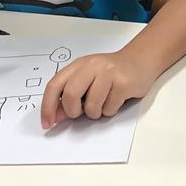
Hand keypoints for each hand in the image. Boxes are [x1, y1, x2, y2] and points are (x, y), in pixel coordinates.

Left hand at [40, 50, 155, 128]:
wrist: (139, 61)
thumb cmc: (110, 74)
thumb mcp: (87, 81)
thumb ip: (69, 97)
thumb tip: (55, 117)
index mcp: (78, 65)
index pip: (54, 85)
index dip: (47, 106)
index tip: (46, 123)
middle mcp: (92, 66)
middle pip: (71, 94)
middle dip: (73, 111)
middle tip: (80, 113)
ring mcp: (109, 73)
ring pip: (91, 106)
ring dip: (95, 113)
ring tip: (103, 103)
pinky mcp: (124, 83)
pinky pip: (109, 108)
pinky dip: (110, 111)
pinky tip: (116, 100)